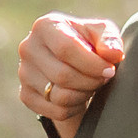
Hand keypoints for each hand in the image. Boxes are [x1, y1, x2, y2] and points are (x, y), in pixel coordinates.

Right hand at [17, 13, 123, 137]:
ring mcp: (23, 73)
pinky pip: (56, 111)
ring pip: (59, 96)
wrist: (72, 60)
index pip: (66, 49)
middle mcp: (28, 48)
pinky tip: (80, 95)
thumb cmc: (88, 42)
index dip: (92, 64)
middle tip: (103, 78)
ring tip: (91, 84)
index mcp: (45, 26)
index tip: (109, 70)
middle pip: (63, 75)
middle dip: (91, 81)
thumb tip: (113, 54)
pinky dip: (75, 108)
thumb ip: (110, 40)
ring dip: (84, 94)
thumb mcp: (102, 33)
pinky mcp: (25, 95)